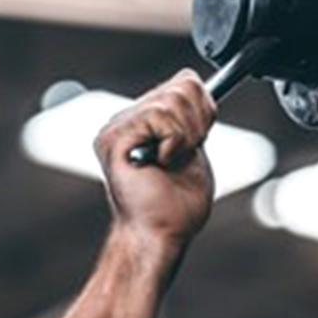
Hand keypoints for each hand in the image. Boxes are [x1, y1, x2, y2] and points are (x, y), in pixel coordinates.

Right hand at [94, 70, 215, 249]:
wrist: (160, 235)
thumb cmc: (175, 206)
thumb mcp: (192, 148)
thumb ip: (189, 117)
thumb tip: (194, 85)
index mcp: (141, 120)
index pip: (185, 82)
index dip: (203, 112)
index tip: (193, 146)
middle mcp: (124, 120)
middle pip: (184, 85)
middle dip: (197, 125)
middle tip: (179, 159)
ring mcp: (116, 128)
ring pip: (173, 99)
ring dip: (184, 138)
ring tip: (168, 163)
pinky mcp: (114, 139)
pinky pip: (160, 116)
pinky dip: (173, 143)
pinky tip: (159, 164)